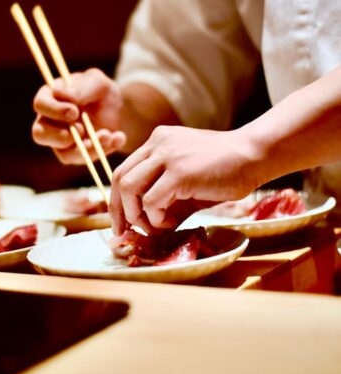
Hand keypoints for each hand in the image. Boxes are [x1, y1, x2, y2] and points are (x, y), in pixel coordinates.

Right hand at [32, 68, 125, 163]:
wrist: (118, 109)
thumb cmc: (101, 91)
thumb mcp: (97, 82)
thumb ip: (82, 88)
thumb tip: (63, 95)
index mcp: (49, 98)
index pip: (40, 104)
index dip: (54, 110)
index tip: (74, 111)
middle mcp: (49, 122)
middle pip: (40, 133)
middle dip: (60, 136)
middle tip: (81, 130)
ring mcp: (60, 141)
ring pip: (63, 153)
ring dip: (85, 148)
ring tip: (106, 135)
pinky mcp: (75, 154)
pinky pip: (83, 158)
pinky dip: (102, 150)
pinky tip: (117, 137)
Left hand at [109, 125, 259, 234]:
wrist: (256, 155)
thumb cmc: (225, 170)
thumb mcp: (187, 180)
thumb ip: (165, 197)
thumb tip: (146, 227)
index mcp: (157, 141)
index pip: (123, 169)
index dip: (117, 198)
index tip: (121, 221)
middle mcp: (157, 144)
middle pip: (119, 178)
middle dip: (118, 209)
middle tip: (124, 231)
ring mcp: (167, 156)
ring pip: (129, 188)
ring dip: (136, 215)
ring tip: (154, 227)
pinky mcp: (179, 172)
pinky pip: (152, 201)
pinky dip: (156, 218)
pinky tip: (171, 222)